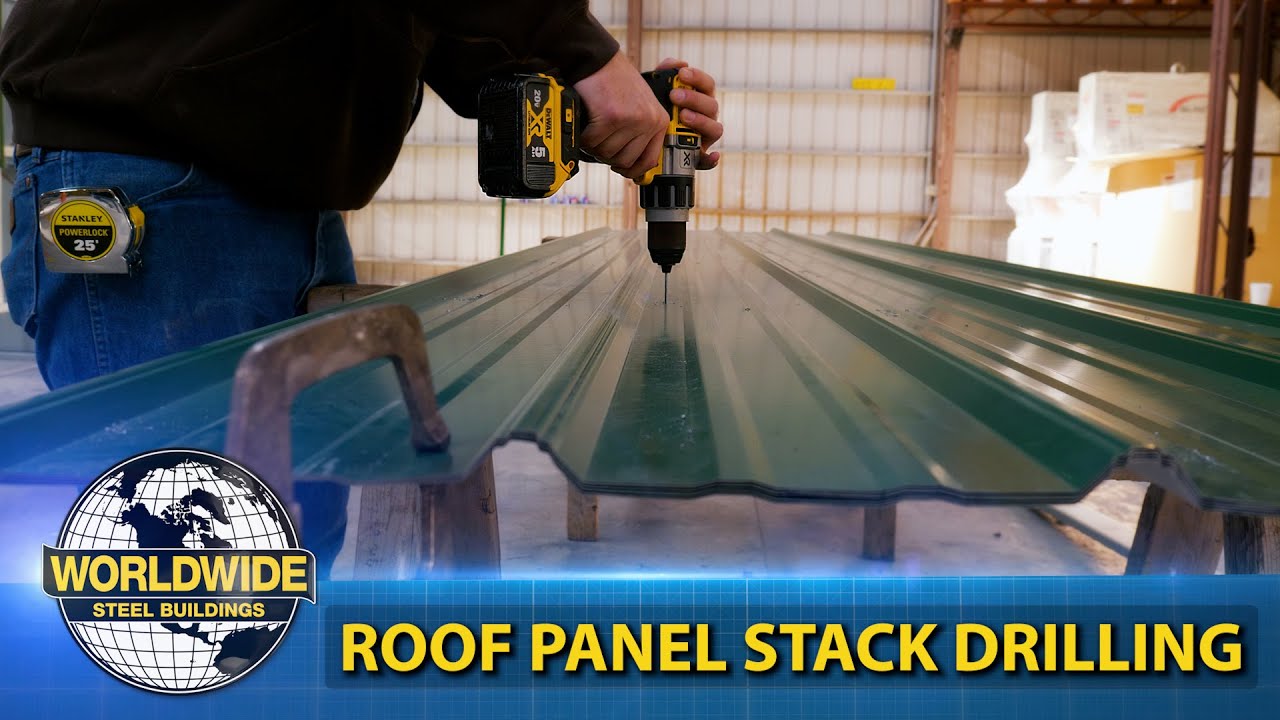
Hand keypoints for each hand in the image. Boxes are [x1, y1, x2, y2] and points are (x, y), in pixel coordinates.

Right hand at [573, 51, 668, 180]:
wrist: (598, 60)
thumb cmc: (616, 83)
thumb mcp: (640, 106)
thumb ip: (641, 133)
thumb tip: (635, 171)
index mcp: (659, 121)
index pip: (650, 160)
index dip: (633, 170)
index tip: (621, 169)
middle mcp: (648, 121)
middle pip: (625, 161)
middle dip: (608, 155)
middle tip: (601, 141)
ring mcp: (630, 120)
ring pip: (606, 154)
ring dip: (595, 145)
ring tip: (593, 129)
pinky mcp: (610, 118)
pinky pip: (592, 143)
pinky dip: (584, 137)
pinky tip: (586, 124)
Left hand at [655, 58, 722, 169]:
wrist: (642, 138)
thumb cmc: (654, 111)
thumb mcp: (655, 91)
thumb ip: (664, 74)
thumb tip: (676, 62)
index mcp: (700, 98)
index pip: (708, 85)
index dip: (697, 78)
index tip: (682, 73)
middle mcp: (707, 116)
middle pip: (712, 105)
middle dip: (694, 99)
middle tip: (674, 96)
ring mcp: (705, 136)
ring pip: (715, 128)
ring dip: (701, 121)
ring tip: (683, 117)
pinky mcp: (699, 156)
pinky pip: (708, 160)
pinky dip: (712, 159)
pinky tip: (711, 156)